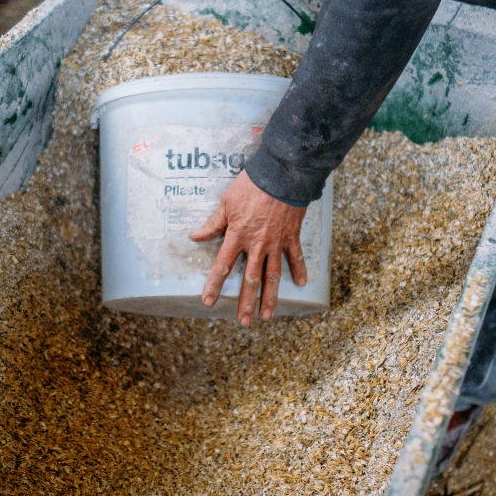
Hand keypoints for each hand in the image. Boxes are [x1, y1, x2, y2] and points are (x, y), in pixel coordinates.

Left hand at [190, 171, 307, 324]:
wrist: (281, 174)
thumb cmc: (251, 185)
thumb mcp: (226, 202)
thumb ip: (213, 223)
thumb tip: (195, 236)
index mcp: (237, 236)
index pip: (222, 266)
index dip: (214, 285)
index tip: (208, 302)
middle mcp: (257, 245)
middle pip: (250, 279)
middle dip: (246, 302)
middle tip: (244, 322)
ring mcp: (276, 242)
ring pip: (273, 276)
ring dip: (270, 298)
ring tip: (267, 316)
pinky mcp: (291, 236)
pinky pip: (295, 257)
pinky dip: (299, 270)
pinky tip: (301, 284)